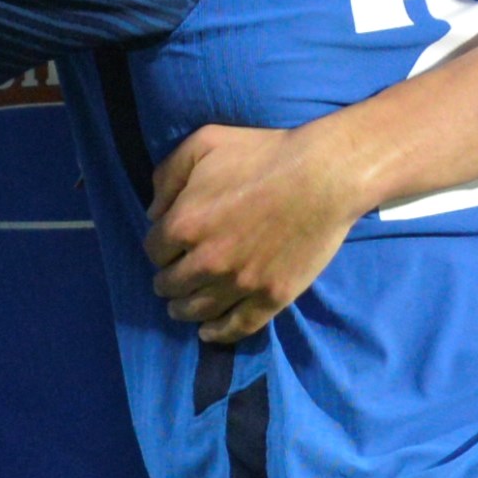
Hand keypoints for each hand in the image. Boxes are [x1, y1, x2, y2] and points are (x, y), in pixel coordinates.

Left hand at [148, 119, 366, 341]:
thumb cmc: (264, 154)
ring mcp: (240, 284)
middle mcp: (206, 261)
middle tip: (172, 279)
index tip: (169, 248)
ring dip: (183, 310)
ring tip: (181, 308)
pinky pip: (237, 327)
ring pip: (198, 310)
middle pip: (171, 285)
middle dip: (167, 281)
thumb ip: (168, 175)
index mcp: (185, 224)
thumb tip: (153, 212)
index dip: (159, 249)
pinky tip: (208, 332)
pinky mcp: (271, 298)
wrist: (324, 176)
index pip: (154, 251)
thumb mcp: (204, 143)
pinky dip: (217, 334)